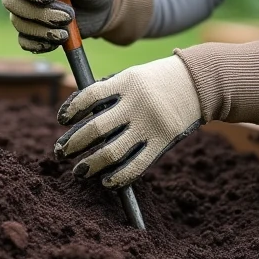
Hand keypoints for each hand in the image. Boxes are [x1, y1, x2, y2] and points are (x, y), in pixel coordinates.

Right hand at [0, 0, 113, 53]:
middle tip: (68, 16)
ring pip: (18, 22)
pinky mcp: (29, 31)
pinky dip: (40, 43)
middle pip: (11, 1)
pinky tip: (57, 41)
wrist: (98, 10)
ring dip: (42, 29)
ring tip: (67, 31)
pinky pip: (24, 40)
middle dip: (39, 12)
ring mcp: (23, 11)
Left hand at [53, 55, 201, 187]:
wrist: (198, 82)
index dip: (72, 109)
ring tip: (79, 171)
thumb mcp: (134, 76)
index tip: (62, 120)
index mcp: (126, 81)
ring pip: (113, 151)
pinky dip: (119, 176)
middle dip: (74, 143)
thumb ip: (111, 93)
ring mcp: (150, 124)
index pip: (90, 95)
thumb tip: (81, 119)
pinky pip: (137, 164)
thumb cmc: (158, 80)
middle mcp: (136, 103)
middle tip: (60, 152)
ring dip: (91, 164)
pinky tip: (106, 181)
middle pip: (96, 127)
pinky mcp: (162, 140)